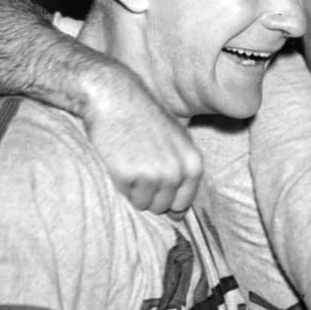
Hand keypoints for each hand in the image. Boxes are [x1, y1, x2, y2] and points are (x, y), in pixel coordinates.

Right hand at [83, 73, 202, 214]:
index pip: (184, 203)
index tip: (158, 186)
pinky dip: (122, 185)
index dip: (169, 199)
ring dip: (135, 191)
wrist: (117, 99)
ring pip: (144, 204)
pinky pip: (127, 196)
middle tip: (141, 168)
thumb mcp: (178, 140)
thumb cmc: (146, 118)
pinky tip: (121, 162)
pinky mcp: (130, 176)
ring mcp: (154, 175)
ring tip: (132, 163)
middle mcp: (177, 172)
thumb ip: (183, 170)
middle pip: (163, 206)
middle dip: (152, 195)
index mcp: (193, 164)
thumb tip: (180, 210)